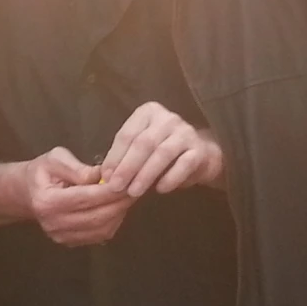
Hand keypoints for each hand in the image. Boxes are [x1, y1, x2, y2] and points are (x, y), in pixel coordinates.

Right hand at [21, 147, 135, 247]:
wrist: (27, 193)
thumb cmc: (42, 172)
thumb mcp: (55, 159)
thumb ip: (77, 168)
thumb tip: (101, 175)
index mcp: (47, 202)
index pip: (87, 198)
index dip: (111, 190)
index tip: (129, 179)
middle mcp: (53, 223)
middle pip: (97, 216)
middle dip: (120, 203)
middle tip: (136, 187)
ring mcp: (61, 236)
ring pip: (102, 229)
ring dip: (119, 213)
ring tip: (128, 196)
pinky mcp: (70, 243)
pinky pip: (99, 235)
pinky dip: (113, 222)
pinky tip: (117, 207)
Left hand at [100, 103, 224, 197]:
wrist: (200, 154)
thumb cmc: (162, 151)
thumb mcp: (141, 149)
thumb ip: (124, 158)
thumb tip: (106, 177)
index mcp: (148, 113)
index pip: (127, 134)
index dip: (114, 157)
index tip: (106, 177)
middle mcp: (167, 118)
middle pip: (143, 143)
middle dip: (127, 167)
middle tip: (116, 187)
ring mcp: (186, 132)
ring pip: (162, 153)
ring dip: (145, 175)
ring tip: (134, 192)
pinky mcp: (200, 150)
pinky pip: (184, 165)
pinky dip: (170, 178)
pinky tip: (160, 190)